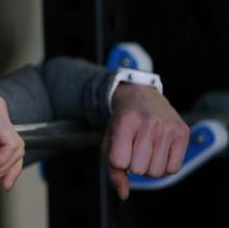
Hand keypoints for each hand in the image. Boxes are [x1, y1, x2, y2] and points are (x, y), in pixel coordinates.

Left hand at [103, 84, 189, 199]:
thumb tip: (123, 194)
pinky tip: (160, 150)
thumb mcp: (110, 141)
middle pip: (140, 170)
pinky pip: (174, 169)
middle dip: (134, 164)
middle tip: (134, 147)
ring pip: (157, 172)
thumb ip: (113, 170)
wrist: (140, 97)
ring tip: (147, 149)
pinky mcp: (182, 132)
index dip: (118, 160)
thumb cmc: (122, 124)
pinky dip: (165, 166)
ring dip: (150, 167)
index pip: (120, 162)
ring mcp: (168, 127)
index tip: (120, 147)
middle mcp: (148, 123)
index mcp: (125, 122)